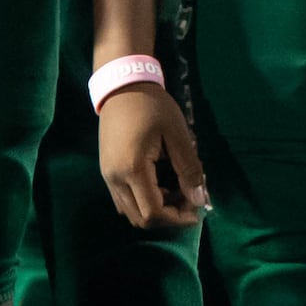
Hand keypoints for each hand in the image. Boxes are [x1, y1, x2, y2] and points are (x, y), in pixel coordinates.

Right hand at [98, 86, 208, 229]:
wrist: (122, 87)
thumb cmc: (152, 106)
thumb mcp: (177, 133)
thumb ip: (189, 168)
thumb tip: (199, 198)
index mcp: (132, 169)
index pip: (153, 212)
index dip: (177, 217)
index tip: (197, 208)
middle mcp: (114, 179)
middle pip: (141, 219)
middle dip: (168, 217)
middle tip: (189, 199)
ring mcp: (107, 177)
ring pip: (131, 212)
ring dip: (155, 210)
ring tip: (177, 191)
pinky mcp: (106, 173)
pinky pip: (124, 201)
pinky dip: (143, 202)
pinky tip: (160, 185)